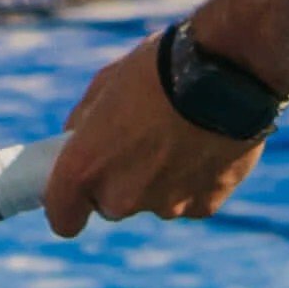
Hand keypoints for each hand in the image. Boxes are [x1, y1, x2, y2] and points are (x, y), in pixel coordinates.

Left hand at [37, 34, 264, 233]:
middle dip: (121, 181)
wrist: (226, 70)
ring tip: (181, 134)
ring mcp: (164, 206)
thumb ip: (84, 122)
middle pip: (112, 205)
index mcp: (84, 168)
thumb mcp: (106, 84)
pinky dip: (196, 179)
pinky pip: (191, 199)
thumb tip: (77, 138)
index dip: (69, 205)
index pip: (62, 218)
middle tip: (140, 142)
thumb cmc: (159, 68)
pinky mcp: (204, 206)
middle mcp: (120, 197)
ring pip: (154, 202)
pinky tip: (206, 143)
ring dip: (161, 179)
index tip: (78, 191)